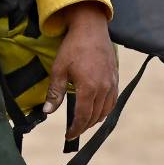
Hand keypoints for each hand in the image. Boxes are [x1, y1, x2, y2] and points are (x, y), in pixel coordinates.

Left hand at [42, 1, 117, 139]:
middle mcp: (104, 89)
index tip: (68, 136)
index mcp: (89, 88)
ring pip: (106, 110)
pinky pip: (113, 101)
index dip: (75, 129)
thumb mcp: (59, 69)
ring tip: (84, 123)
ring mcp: (112, 84)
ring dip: (95, 119)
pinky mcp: (116, 78)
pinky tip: (98, 110)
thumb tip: (47, 112)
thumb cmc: (72, 47)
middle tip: (74, 131)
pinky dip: (105, 110)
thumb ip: (55, 92)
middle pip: (95, 116)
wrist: (91, 28)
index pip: (83, 117)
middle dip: (84, 126)